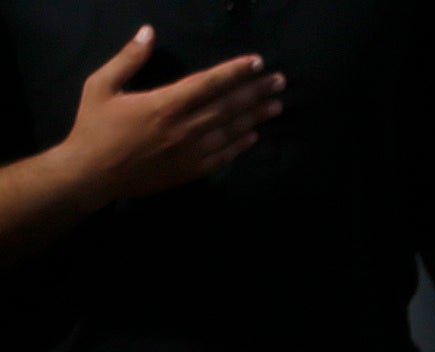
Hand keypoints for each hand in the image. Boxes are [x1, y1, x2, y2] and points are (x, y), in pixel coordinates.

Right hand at [57, 28, 278, 206]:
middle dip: (256, 91)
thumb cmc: (94, 126)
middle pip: (228, 106)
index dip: (235, 71)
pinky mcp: (191, 171)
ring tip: (277, 105)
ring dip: (255, 116)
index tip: (257, 62)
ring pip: (231, 131)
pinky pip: (224, 156)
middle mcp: (184, 128)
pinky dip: (240, 145)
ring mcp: (191, 152)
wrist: (92, 173)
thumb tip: (148, 32)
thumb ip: (128, 59)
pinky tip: (254, 135)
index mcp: (164, 104)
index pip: (209, 83)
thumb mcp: (101, 85)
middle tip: (279, 81)